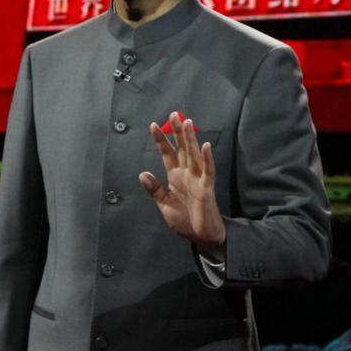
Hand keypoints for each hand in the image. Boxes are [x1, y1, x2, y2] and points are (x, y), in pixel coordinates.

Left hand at [139, 112, 225, 260]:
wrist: (202, 237)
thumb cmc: (185, 221)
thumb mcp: (165, 205)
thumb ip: (155, 190)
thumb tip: (143, 174)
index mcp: (176, 177)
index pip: (168, 154)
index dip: (162, 141)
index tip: (153, 125)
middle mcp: (187, 174)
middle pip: (182, 149)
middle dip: (178, 132)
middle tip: (174, 114)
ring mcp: (198, 179)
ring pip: (194, 155)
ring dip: (191, 139)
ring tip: (187, 123)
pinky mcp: (207, 188)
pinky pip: (208, 171)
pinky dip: (207, 159)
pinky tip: (205, 146)